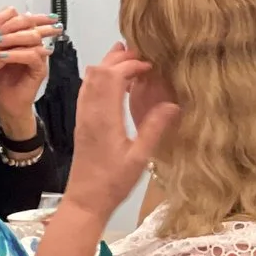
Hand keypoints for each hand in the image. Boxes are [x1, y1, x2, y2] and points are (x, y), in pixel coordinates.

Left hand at [0, 9, 57, 125]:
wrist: (3, 103)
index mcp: (22, 38)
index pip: (22, 18)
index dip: (8, 17)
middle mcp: (33, 45)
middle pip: (30, 23)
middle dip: (11, 25)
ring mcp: (38, 56)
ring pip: (34, 37)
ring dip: (13, 38)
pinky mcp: (40, 69)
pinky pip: (33, 55)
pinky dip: (17, 54)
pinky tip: (2, 57)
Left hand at [62, 44, 176, 216]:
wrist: (85, 200)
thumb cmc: (113, 183)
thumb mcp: (140, 158)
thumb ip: (154, 129)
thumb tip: (173, 104)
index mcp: (105, 118)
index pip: (113, 77)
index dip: (131, 64)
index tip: (151, 67)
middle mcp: (90, 112)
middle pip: (99, 72)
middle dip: (119, 58)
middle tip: (142, 54)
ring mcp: (83, 116)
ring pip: (90, 78)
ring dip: (108, 65)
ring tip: (129, 59)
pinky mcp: (82, 122)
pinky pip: (86, 90)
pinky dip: (100, 78)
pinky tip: (114, 81)